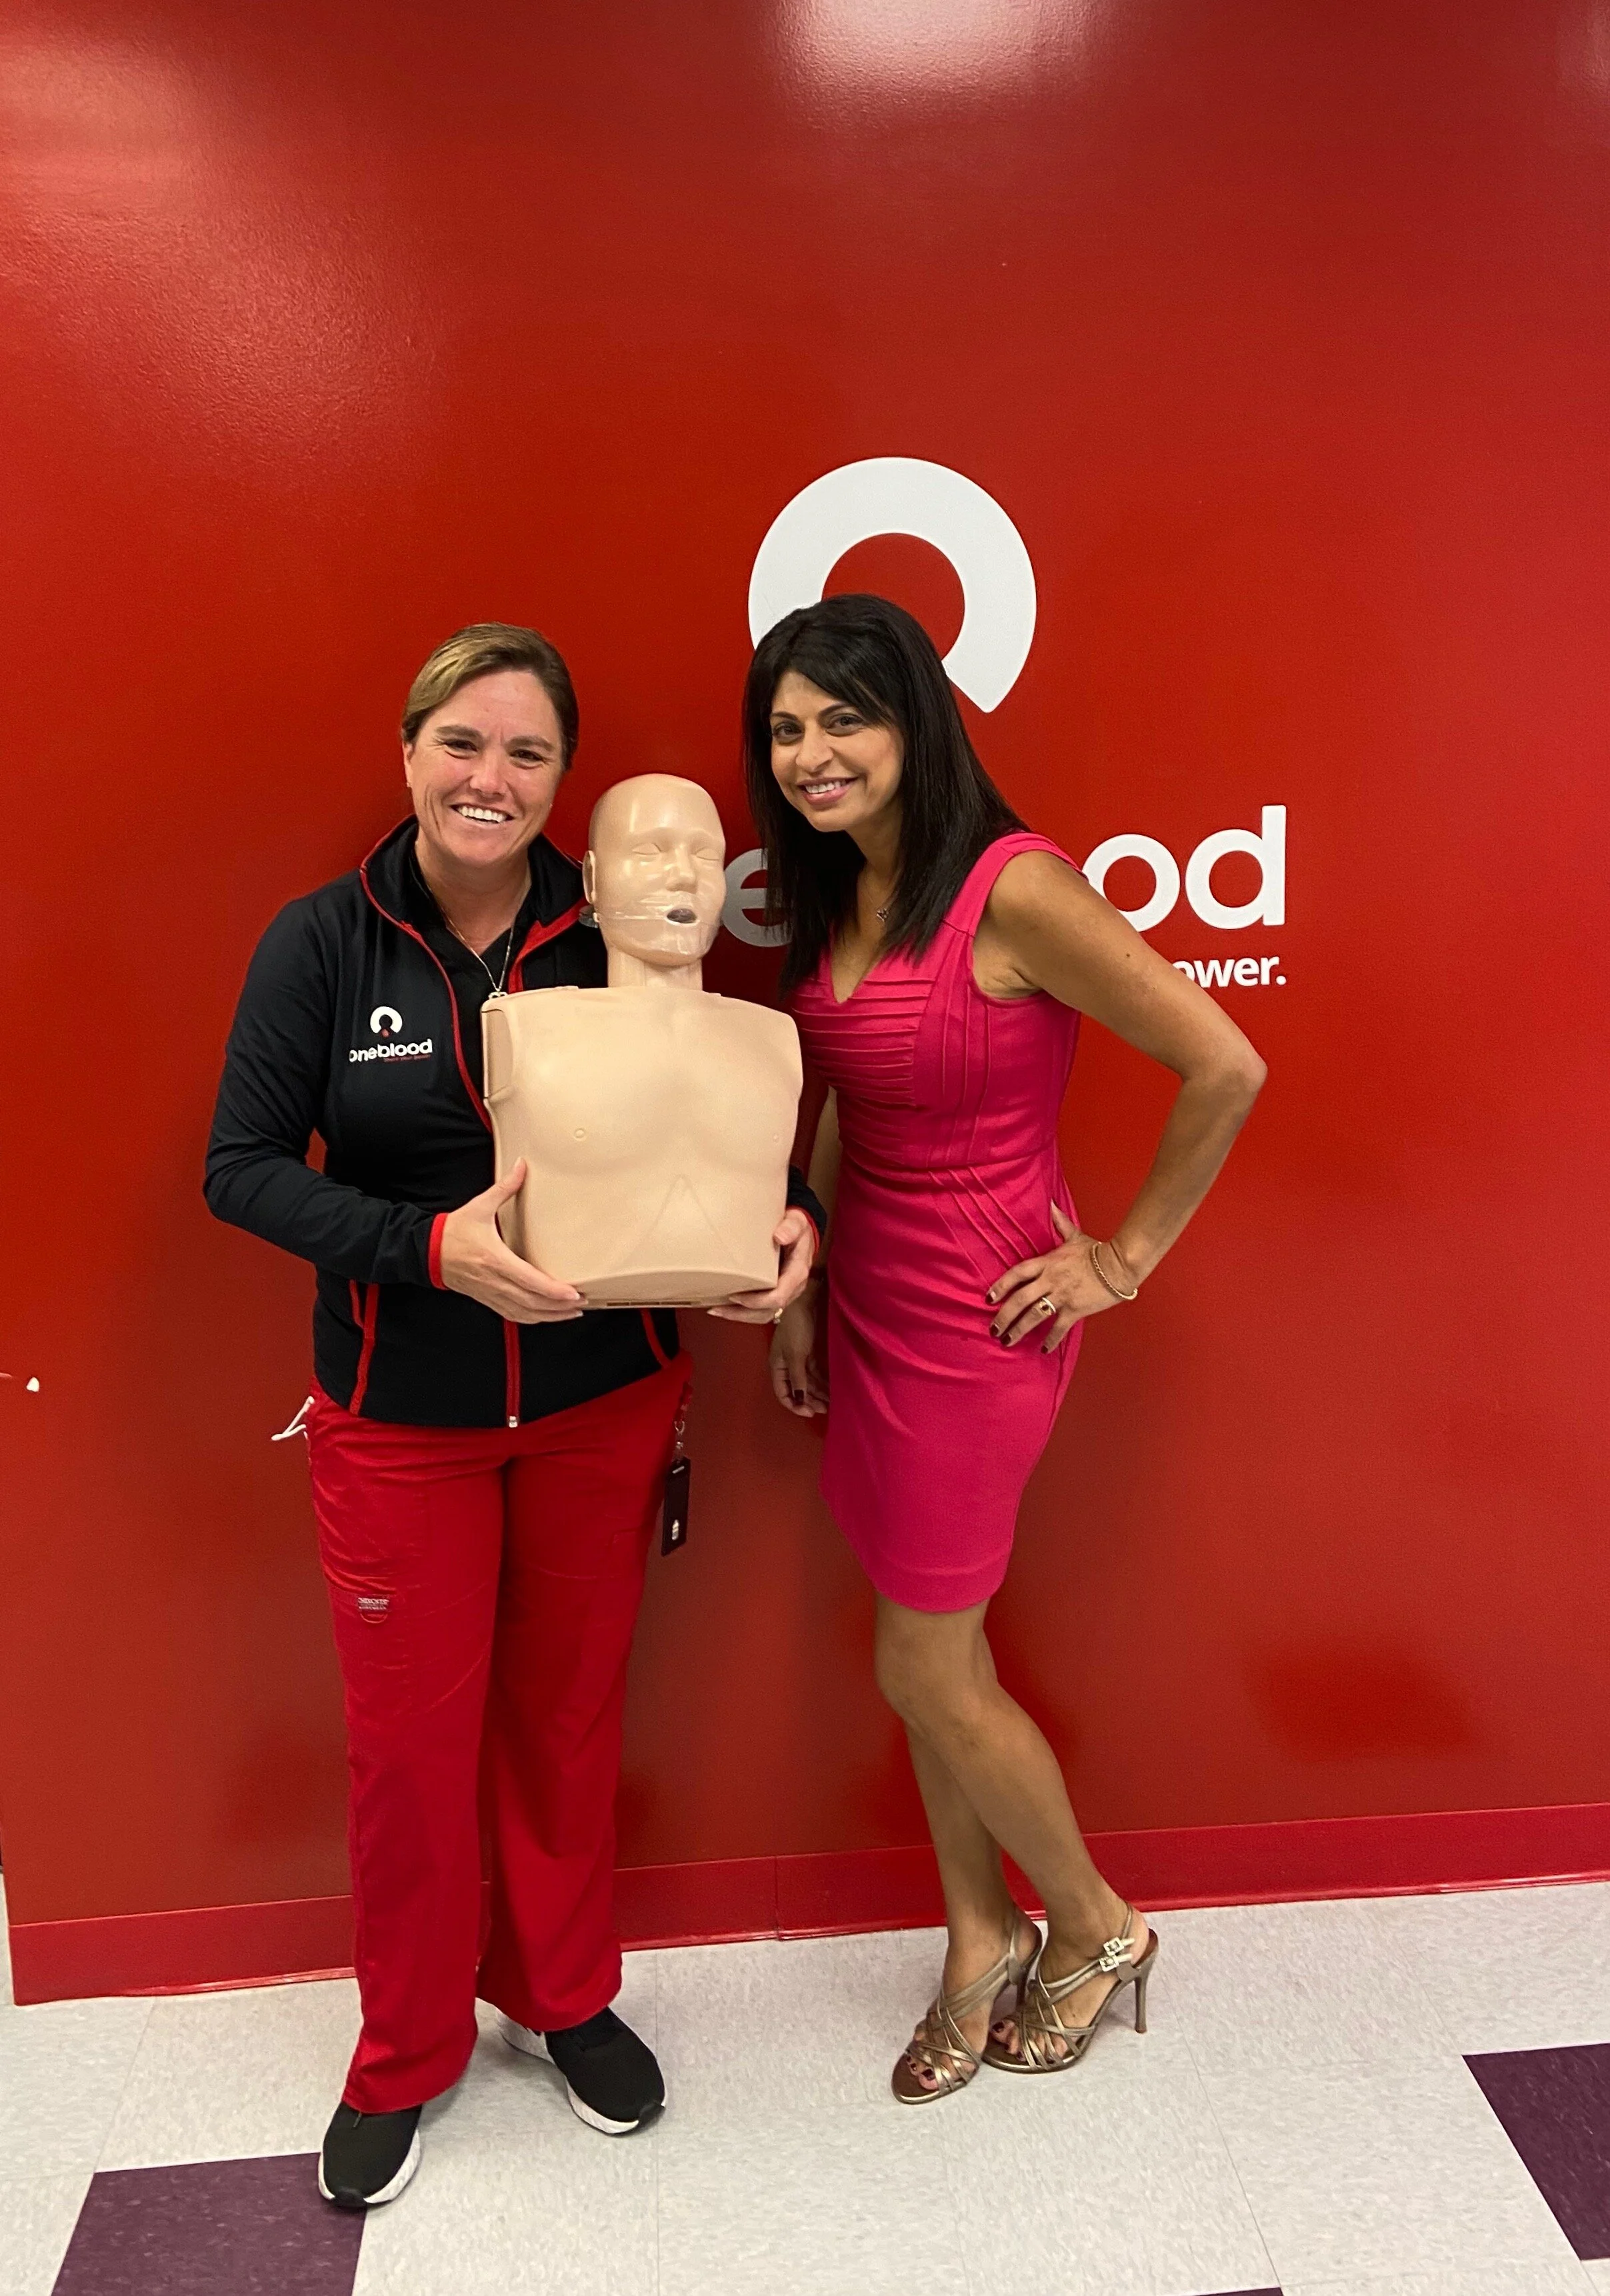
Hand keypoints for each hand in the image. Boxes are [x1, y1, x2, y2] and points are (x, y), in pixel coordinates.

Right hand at [437, 1161, 585, 1323]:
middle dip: (559, 1306)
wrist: (427, 1252)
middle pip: (532, 1302)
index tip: (572, 1292)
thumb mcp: (479, 1207)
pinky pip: (513, 1315)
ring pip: (525, 1313)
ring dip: (550, 1316)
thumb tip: (521, 1167)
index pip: (530, 1280)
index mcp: (496, 1259)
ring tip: (571, 1312)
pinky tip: (547, 1316)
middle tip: (582, 1302)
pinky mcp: (488, 1299)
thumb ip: (504, 1188)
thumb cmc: (454, 1232)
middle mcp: (495, 1281)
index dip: (553, 1291)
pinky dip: (532, 1318)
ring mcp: (491, 1293)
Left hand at [707, 1206, 816, 1323]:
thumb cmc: (797, 1228)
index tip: (735, 1294)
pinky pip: (762, 1310)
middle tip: (718, 1308)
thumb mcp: (797, 1222)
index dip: (756, 1300)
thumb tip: (780, 1236)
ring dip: (740, 1316)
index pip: (778, 1296)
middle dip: (742, 1313)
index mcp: (797, 1273)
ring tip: (717, 1311)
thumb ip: (791, 1228)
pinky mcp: (777, 1293)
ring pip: (764, 1315)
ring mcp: (786, 1293)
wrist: (801, 1233)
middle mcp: (793, 1287)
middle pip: (768, 1311)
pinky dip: (743, 1312)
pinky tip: (726, 1307)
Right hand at [769, 1288, 827, 1416]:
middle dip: (810, 1401)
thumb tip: (799, 1399)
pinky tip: (832, 1390)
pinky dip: (823, 1382)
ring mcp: (800, 1360)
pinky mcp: (811, 1353)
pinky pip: (817, 1374)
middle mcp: (788, 1366)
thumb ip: (797, 1378)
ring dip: (819, 1394)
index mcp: (778, 1367)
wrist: (805, 1301)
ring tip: (832, 1403)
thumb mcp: (795, 1355)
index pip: (783, 1393)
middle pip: (798, 1390)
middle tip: (825, 1409)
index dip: (795, 1405)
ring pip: (809, 1383)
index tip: (810, 1413)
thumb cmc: (795, 1326)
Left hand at [986, 1204, 1136, 1351]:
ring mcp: (1062, 1296)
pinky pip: (1059, 1327)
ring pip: (1034, 1316)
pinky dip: (1050, 1340)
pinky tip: (1042, 1350)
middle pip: (1020, 1299)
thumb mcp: (1075, 1236)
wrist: (1119, 1264)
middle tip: (993, 1329)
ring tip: (1007, 1341)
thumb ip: (1060, 1223)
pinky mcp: (1075, 1309)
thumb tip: (1051, 1204)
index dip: (1001, 1286)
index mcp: (1047, 1262)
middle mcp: (1050, 1280)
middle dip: (1004, 1316)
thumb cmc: (1096, 1250)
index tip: (988, 1298)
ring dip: (1018, 1330)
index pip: (1017, 1274)